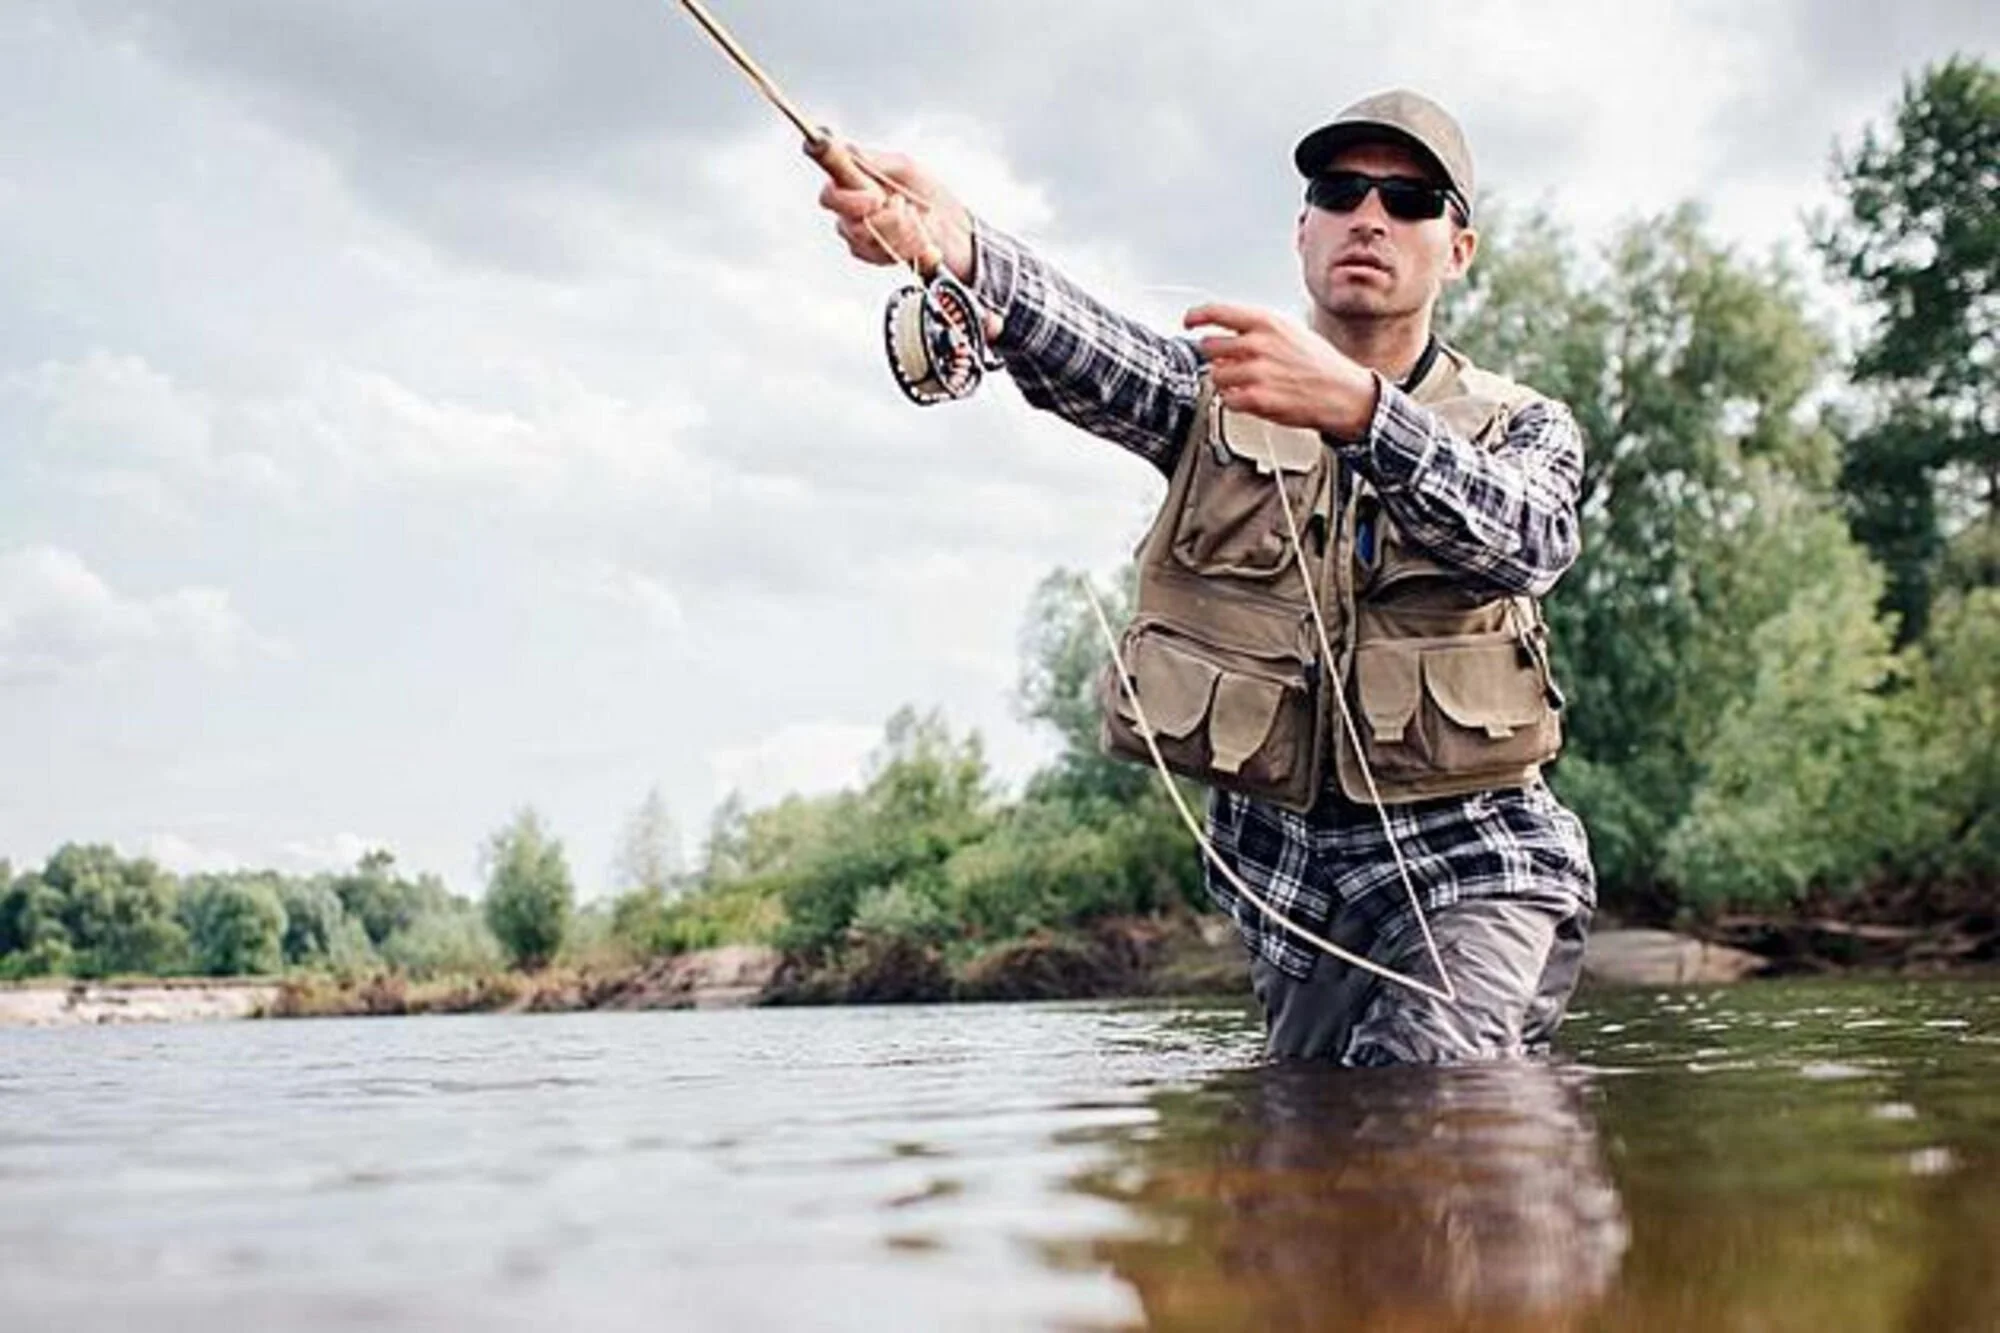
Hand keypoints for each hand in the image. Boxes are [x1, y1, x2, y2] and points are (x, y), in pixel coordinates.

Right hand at [815, 145, 975, 285]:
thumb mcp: (906, 167)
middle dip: (875, 209)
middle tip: (899, 203)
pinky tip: (917, 238)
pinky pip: (876, 253)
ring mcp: (859, 233)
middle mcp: (850, 208)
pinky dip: (903, 245)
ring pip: (862, 235)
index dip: (842, 191)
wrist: (955, 231)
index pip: (828, 187)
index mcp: (855, 182)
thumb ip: (872, 160)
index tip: (872, 196)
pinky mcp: (872, 255)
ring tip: (916, 220)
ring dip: (897, 227)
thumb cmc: (931, 195)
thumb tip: (842, 147)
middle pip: (840, 213)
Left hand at [1184, 303, 1377, 437]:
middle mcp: (1258, 344)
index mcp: (1266, 322)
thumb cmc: (1318, 364)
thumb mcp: (1290, 331)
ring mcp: (1256, 372)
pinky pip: (1227, 400)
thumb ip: (1256, 331)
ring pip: (1215, 376)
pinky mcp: (1257, 398)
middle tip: (1231, 364)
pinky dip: (1235, 401)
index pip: (1218, 312)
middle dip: (1216, 357)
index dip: (1197, 316)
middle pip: (1209, 347)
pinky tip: (1252, 398)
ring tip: (1248, 383)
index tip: (1189, 321)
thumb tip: (1227, 334)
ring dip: (1226, 382)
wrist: (1342, 393)